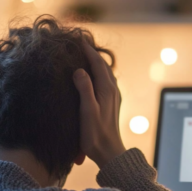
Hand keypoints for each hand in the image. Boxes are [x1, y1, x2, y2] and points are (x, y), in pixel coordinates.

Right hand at [73, 41, 125, 167]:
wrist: (109, 152)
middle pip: (102, 65)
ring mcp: (113, 96)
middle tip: (79, 43)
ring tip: (83, 55)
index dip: (87, 49)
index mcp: (107, 88)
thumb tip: (79, 70)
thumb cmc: (96, 134)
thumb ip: (84, 88)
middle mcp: (112, 90)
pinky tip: (91, 77)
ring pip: (105, 73)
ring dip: (95, 63)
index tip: (78, 38)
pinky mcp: (111, 103)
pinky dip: (97, 73)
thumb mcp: (87, 110)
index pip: (97, 62)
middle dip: (91, 53)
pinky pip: (104, 81)